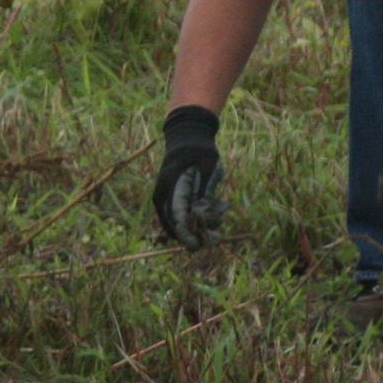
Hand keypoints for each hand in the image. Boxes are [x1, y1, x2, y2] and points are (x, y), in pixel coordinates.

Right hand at [153, 105, 225, 248]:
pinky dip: (198, 219)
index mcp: (168, 187)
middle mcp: (163, 195)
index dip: (185, 235)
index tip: (198, 246)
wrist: (189, 137)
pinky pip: (182, 214)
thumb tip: (205, 212)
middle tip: (214, 239)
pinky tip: (216, 218)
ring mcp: (167, 196)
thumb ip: (206, 187)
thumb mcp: (209, 164)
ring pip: (179, 221)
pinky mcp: (174, 196)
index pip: (173, 218)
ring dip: (199, 227)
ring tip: (219, 227)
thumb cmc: (200, 149)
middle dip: (194, 235)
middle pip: (174, 224)